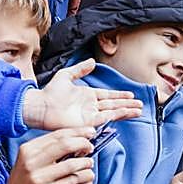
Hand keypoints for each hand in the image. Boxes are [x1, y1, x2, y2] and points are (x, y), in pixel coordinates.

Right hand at [0, 128, 94, 183]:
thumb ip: (47, 148)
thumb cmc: (27, 180)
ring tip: (88, 163)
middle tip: (90, 147)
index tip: (90, 132)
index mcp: (28, 150)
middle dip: (83, 143)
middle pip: (66, 145)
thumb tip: (75, 136)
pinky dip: (79, 177)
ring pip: (72, 164)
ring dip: (85, 162)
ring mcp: (39, 178)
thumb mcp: (30, 159)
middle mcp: (31, 162)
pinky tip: (80, 176)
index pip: (57, 135)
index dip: (77, 132)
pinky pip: (71, 180)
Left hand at [22, 59, 141, 128]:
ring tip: (139, 111)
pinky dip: (118, 115)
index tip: (131, 95)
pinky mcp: (88, 122)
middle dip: (128, 105)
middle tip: (140, 105)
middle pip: (114, 105)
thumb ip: (80, 69)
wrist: (42, 106)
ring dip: (126, 111)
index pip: (108, 96)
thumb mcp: (66, 75)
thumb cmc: (50, 92)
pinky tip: (127, 112)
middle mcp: (91, 106)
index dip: (120, 95)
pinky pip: (106, 118)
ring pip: (113, 112)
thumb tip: (92, 61)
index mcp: (88, 95)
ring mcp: (91, 114)